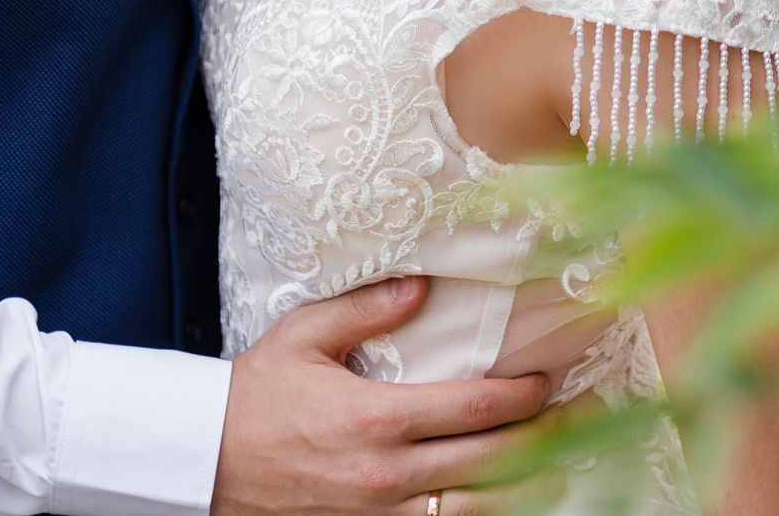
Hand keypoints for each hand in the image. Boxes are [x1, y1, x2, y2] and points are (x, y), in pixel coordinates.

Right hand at [210, 276, 550, 515]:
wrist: (200, 464)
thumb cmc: (252, 397)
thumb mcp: (303, 337)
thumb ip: (367, 309)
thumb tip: (421, 286)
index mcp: (378, 418)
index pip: (475, 408)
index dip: (523, 395)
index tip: (548, 380)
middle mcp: (386, 473)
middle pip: (490, 462)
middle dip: (542, 439)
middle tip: (577, 419)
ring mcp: (378, 514)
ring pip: (472, 509)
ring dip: (521, 489)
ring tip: (557, 468)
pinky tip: (497, 501)